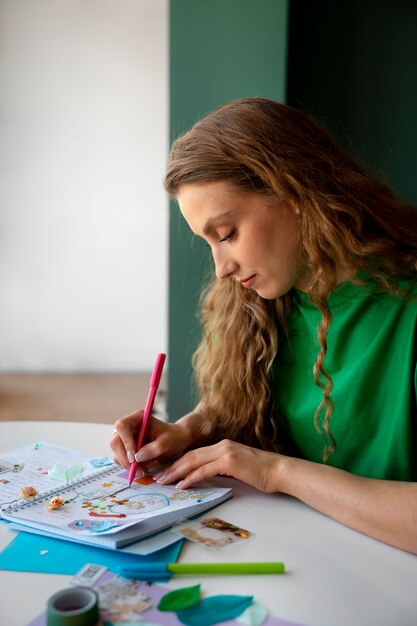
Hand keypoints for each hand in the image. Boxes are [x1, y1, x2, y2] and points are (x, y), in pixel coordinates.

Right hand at [110, 409, 191, 470]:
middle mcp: (129, 426)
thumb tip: (137, 457)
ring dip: (128, 464)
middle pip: (115, 441)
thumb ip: (154, 448)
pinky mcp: (126, 448)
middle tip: (138, 470)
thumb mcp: (168, 442)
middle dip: (125, 458)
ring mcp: (126, 437)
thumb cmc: (174, 437)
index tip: (134, 458)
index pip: (122, 426)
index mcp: (138, 418)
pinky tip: (144, 467)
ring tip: (145, 468)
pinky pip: (121, 459)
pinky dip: (130, 466)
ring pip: (116, 452)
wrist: (177, 441)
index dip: (125, 442)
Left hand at [153, 439, 282, 492]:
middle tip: (158, 475)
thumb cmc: (261, 472)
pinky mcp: (229, 461)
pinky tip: (182, 485)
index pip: (195, 453)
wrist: (279, 471)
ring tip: (164, 480)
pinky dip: (191, 477)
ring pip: (193, 461)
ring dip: (176, 471)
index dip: (178, 462)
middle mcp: (221, 445)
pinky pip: (205, 470)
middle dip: (172, 466)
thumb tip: (206, 477)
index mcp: (222, 446)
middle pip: (190, 455)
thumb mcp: (238, 467)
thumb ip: (222, 468)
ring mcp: (225, 452)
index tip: (166, 470)